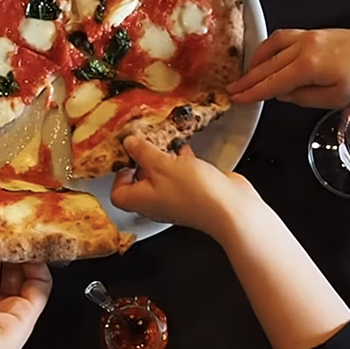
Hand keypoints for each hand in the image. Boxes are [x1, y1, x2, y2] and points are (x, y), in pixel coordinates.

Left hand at [110, 137, 258, 239]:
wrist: (231, 208)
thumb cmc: (195, 193)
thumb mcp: (162, 165)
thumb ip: (144, 152)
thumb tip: (129, 144)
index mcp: (142, 200)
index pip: (118, 193)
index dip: (119, 175)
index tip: (126, 156)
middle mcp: (157, 202)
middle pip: (140, 182)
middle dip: (142, 160)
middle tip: (144, 141)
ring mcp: (176, 198)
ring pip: (162, 175)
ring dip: (162, 158)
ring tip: (163, 140)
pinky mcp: (194, 191)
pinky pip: (181, 173)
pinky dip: (180, 160)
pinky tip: (185, 147)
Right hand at [228, 28, 349, 107]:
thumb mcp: (335, 98)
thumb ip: (304, 97)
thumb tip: (283, 95)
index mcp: (307, 65)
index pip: (272, 82)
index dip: (252, 92)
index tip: (237, 99)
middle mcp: (303, 46)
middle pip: (268, 65)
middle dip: (249, 79)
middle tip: (233, 90)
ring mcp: (308, 36)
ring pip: (272, 47)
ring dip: (257, 61)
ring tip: (248, 75)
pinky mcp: (315, 32)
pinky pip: (282, 38)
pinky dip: (270, 48)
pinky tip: (269, 57)